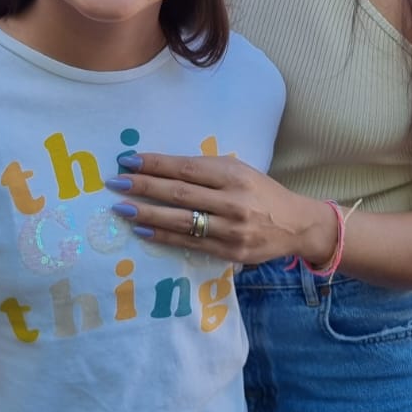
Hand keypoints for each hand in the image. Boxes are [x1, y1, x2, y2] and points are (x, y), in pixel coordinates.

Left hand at [105, 153, 336, 267]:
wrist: (296, 224)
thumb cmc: (260, 192)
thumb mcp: (239, 171)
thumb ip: (206, 171)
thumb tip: (160, 168)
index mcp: (233, 174)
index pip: (186, 168)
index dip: (155, 164)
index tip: (127, 160)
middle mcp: (233, 200)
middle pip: (179, 193)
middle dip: (143, 187)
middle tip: (115, 183)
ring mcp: (232, 228)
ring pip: (181, 220)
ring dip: (147, 213)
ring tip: (122, 208)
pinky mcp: (230, 251)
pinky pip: (190, 243)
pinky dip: (164, 235)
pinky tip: (143, 230)